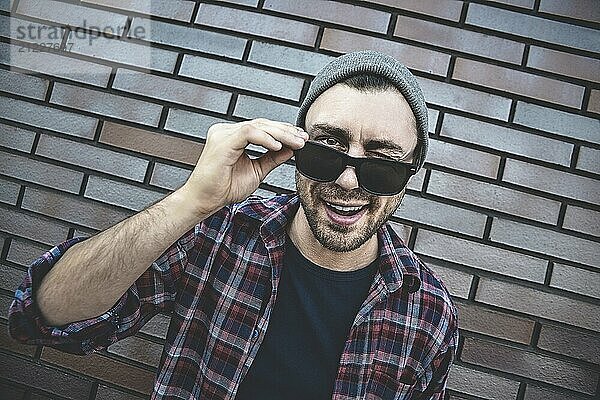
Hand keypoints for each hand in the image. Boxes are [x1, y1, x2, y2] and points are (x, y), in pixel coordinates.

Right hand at [179, 118, 307, 214]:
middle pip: (262, 124)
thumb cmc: (224, 188)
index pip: (262, 127)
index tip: (300, 139)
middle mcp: (227, 131)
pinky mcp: (222, 141)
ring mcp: (223, 134)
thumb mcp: (257, 171)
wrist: (205, 200)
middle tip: (303, 139)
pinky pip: (248, 133)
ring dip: (280, 134)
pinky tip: (278, 146)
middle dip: (286, 131)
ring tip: (296, 142)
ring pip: (258, 126)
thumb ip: (272, 158)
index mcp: (233, 136)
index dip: (283, 131)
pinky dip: (265, 138)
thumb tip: (290, 149)